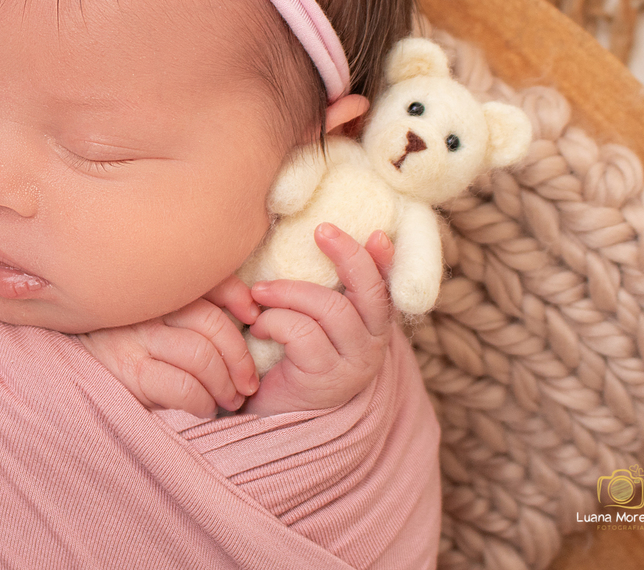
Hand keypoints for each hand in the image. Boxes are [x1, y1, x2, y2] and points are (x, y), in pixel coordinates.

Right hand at [79, 278, 260, 417]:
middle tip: (248, 383)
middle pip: (211, 322)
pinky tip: (204, 409)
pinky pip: (183, 387)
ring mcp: (135, 339)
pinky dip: (203, 402)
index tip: (253, 317)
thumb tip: (248, 310)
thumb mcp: (149, 315)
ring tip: (230, 400)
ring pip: (201, 355)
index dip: (239, 296)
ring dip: (225, 384)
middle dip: (240, 356)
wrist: (65, 367)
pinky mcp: (129, 373)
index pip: (208, 281)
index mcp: (155, 289)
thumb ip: (189, 305)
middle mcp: (145, 308)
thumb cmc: (118, 341)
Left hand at [243, 224, 393, 415]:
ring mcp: (352, 365)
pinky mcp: (324, 380)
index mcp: (370, 326)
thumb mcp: (307, 318)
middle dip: (347, 255)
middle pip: (368, 292)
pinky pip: (301, 333)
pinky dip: (273, 322)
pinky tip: (257, 329)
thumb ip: (319, 290)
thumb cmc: (283, 354)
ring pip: (329, 308)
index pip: (386, 288)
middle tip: (320, 230)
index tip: (378, 234)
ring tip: (259, 295)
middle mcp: (371, 346)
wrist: (264, 413)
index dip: (385, 261)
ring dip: (286, 293)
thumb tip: (317, 237)